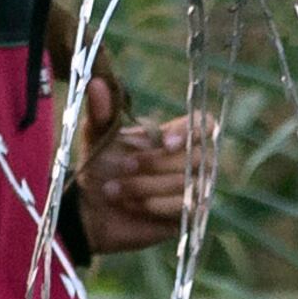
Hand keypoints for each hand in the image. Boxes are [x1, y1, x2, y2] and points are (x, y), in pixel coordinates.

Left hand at [76, 83, 211, 252]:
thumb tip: (97, 82)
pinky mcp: (189, 216)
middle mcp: (192, 161)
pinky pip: (182, 207)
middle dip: (154, 164)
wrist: (91, 210)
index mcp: (175, 136)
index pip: (205, 125)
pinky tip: (130, 204)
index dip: (190, 133)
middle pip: (195, 156)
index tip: (164, 143)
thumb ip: (101, 111)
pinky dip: (152, 205)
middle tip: (122, 167)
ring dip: (144, 186)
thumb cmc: (99, 168)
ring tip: (115, 190)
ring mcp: (194, 189)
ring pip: (185, 184)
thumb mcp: (97, 137)